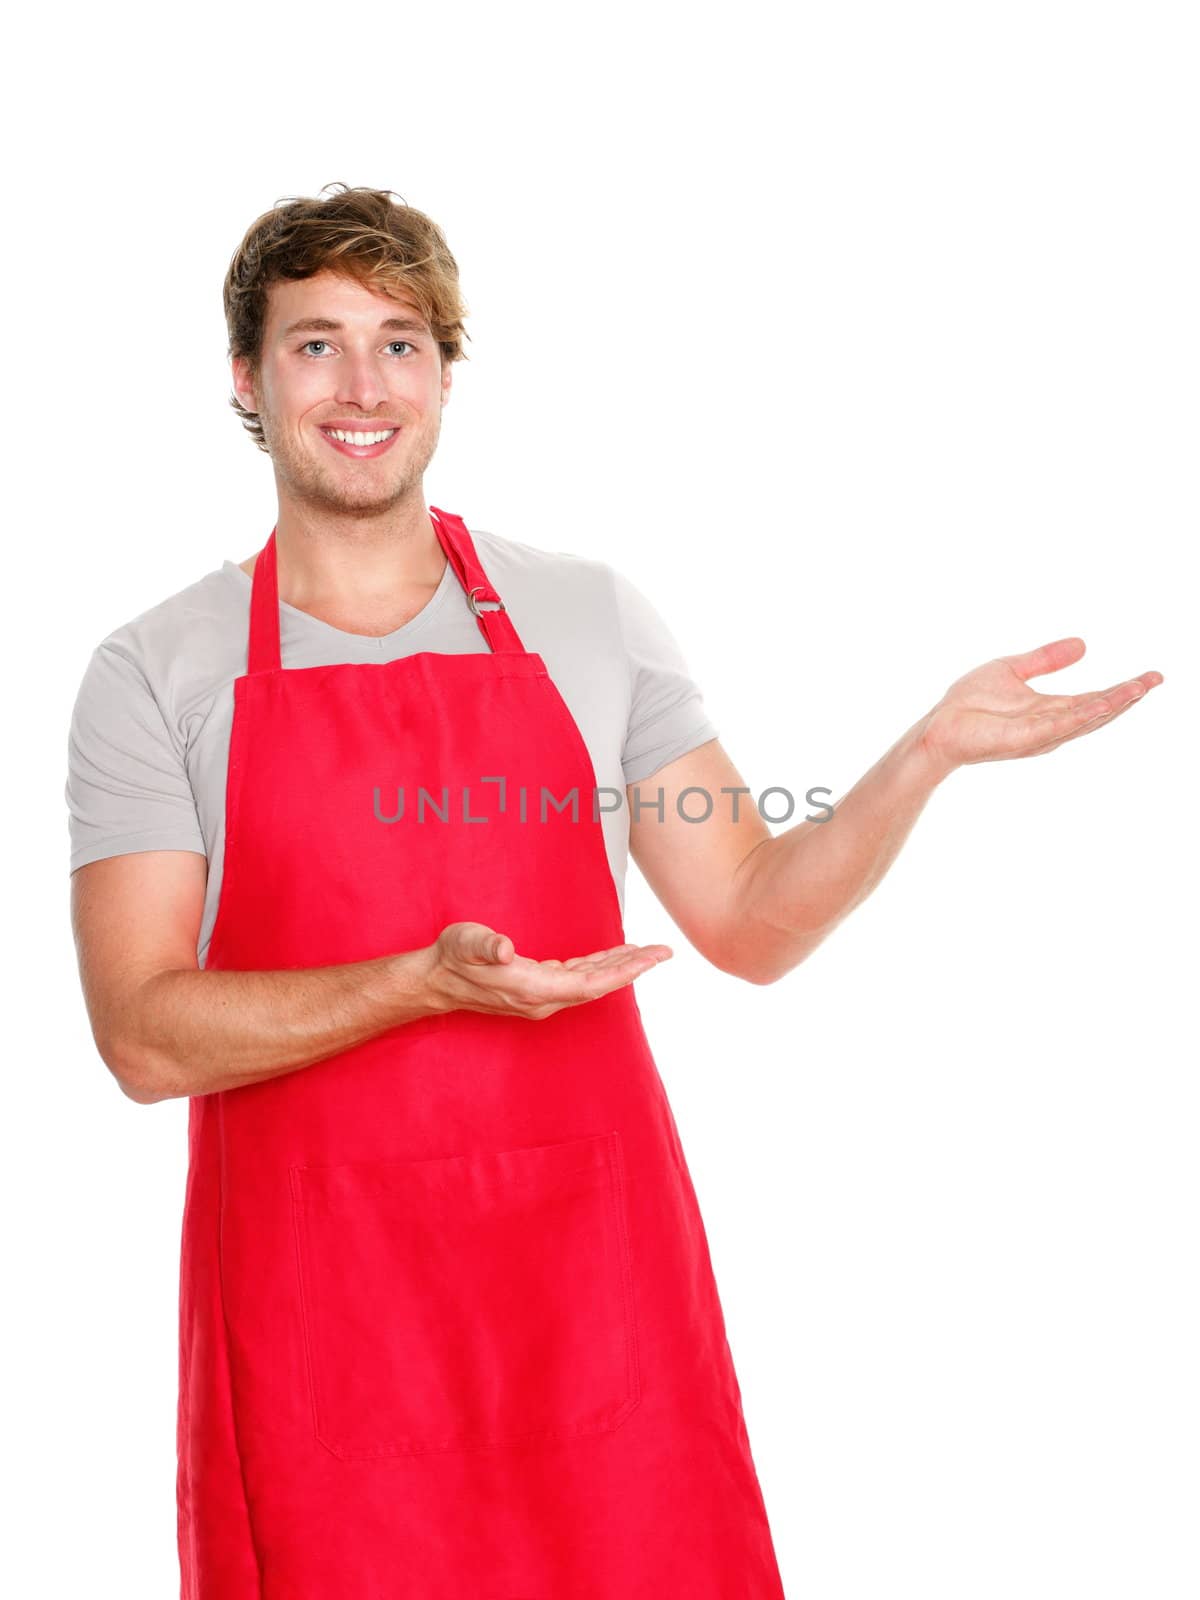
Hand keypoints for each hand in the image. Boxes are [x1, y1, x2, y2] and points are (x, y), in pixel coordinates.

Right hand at [425, 921, 673, 1021]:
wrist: (435, 979)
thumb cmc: (452, 957)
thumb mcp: (466, 942)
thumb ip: (486, 945)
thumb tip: (505, 949)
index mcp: (533, 989)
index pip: (591, 983)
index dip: (624, 971)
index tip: (652, 957)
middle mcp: (542, 999)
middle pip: (598, 986)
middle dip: (633, 968)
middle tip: (664, 951)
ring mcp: (541, 997)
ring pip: (591, 984)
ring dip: (619, 968)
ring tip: (647, 952)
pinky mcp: (538, 989)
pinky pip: (578, 981)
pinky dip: (600, 968)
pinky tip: (611, 956)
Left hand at [918, 637, 1161, 776]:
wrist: (939, 726)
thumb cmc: (969, 704)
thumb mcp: (1012, 670)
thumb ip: (1046, 659)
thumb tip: (1083, 644)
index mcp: (1052, 710)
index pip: (1096, 699)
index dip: (1124, 689)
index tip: (1151, 676)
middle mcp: (1052, 726)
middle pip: (1099, 711)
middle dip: (1127, 697)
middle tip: (1155, 679)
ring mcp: (1040, 734)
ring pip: (1085, 719)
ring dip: (1113, 705)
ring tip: (1139, 688)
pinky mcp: (1024, 739)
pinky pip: (1059, 726)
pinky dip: (1081, 715)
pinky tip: (1101, 702)